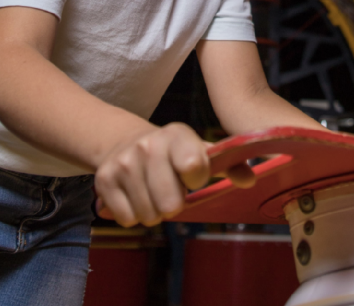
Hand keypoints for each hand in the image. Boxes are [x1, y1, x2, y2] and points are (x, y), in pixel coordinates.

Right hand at [94, 123, 254, 226]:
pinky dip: (133, 214)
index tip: (193, 177)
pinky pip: (127, 218)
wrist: (124, 142)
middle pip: (170, 204)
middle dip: (174, 204)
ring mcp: (123, 162)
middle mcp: (148, 145)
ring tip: (153, 192)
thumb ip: (230, 166)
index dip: (196, 180)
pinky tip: (135, 195)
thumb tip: (250, 180)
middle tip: (171, 192)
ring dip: (154, 211)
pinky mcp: (103, 179)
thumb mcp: (201, 152)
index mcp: (177, 135)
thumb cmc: (174, 153)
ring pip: (149, 214)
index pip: (193, 166)